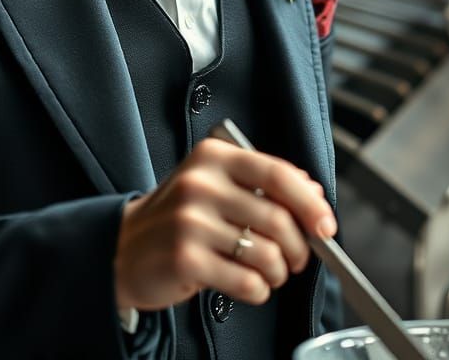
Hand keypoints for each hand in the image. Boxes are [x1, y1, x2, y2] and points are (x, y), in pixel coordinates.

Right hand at [114, 137, 335, 311]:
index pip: (277, 173)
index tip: (326, 225)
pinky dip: (258, 291)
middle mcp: (201, 184)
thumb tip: (312, 191)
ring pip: (267, 255)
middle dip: (298, 248)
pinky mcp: (185, 259)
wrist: (123, 248)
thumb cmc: (179, 217)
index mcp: (213, 158)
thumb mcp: (216, 186)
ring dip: (277, 273)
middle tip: (295, 259)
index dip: (309, 202)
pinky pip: (247, 282)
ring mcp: (190, 221)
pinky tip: (246, 285)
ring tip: (267, 273)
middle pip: (278, 219)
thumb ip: (262, 183)